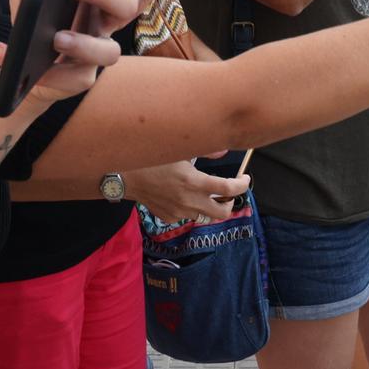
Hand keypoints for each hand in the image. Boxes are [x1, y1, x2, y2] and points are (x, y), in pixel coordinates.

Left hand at [0, 0, 139, 106]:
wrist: (25, 65)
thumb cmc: (38, 20)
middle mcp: (102, 17)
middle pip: (128, 3)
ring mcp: (95, 48)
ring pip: (111, 50)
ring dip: (84, 43)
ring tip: (56, 38)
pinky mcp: (81, 76)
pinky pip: (72, 78)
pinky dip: (43, 72)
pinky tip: (3, 53)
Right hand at [123, 161, 250, 224]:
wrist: (124, 176)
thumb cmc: (151, 159)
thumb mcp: (178, 150)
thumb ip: (205, 151)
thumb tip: (224, 151)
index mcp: (194, 182)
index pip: (228, 190)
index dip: (242, 185)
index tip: (244, 179)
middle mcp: (189, 201)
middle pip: (222, 213)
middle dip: (230, 204)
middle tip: (228, 194)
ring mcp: (178, 212)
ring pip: (203, 215)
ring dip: (208, 205)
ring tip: (203, 193)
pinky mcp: (168, 217)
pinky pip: (185, 215)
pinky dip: (189, 208)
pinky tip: (181, 196)